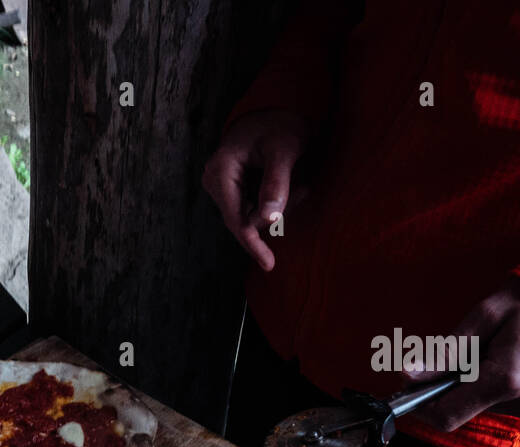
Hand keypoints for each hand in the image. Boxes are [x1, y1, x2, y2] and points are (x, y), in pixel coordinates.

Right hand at [202, 109, 308, 270]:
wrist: (274, 108)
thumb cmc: (279, 124)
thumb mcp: (284, 149)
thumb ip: (277, 183)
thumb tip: (270, 219)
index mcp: (221, 172)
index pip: (236, 219)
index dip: (253, 243)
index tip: (269, 265)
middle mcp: (215, 182)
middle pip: (245, 220)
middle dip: (275, 213)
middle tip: (304, 188)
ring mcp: (221, 186)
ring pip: (251, 216)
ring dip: (278, 206)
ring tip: (299, 182)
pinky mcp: (232, 189)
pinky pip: (253, 207)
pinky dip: (273, 202)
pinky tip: (289, 185)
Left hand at [410, 283, 519, 430]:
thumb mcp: (487, 316)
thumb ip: (445, 351)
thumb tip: (407, 375)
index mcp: (506, 379)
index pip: (446, 416)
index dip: (423, 406)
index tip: (413, 391)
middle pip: (467, 408)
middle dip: (460, 384)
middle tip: (478, 351)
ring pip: (490, 406)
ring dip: (486, 384)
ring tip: (507, 351)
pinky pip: (514, 406)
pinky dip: (508, 388)